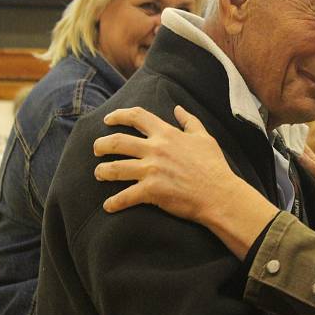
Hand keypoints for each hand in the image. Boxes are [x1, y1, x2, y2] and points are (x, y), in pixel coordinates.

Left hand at [93, 105, 236, 223]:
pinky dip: (114, 203)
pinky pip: (125, 196)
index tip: (108, 119)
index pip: (137, 117)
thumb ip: (189, 121)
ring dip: (102, 171)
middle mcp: (155, 149)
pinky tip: (108, 206)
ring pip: (115, 168)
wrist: (219, 194)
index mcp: (166, 134)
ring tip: (98, 174)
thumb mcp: (204, 137)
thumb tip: (178, 108)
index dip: (119, 115)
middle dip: (101, 144)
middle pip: (117, 142)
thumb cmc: (214, 165)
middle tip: (96, 149)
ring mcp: (152, 170)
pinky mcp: (151, 191)